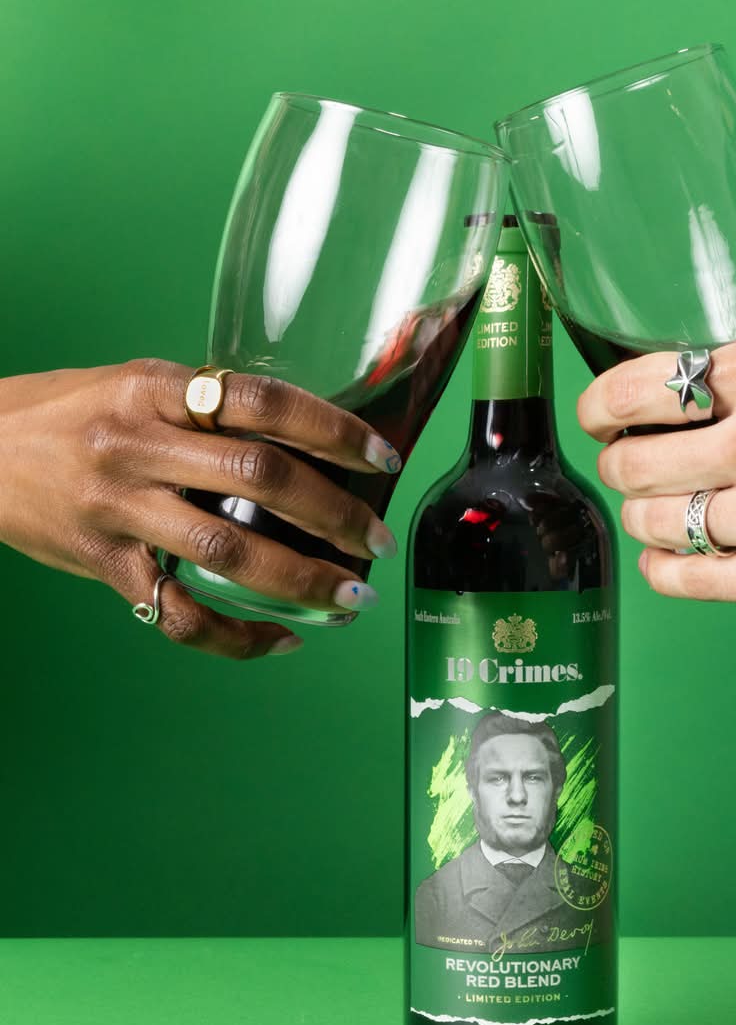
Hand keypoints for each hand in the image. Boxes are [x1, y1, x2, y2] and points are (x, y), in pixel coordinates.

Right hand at [0, 359, 401, 656]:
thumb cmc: (66, 413)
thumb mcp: (134, 383)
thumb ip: (205, 408)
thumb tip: (301, 436)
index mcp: (155, 389)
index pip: (263, 401)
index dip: (333, 430)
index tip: (381, 456)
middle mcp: (138, 446)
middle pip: (258, 476)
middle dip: (334, 512)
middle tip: (377, 540)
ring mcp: (119, 509)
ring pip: (227, 551)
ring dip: (301, 580)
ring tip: (351, 598)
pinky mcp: (104, 565)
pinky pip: (177, 613)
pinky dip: (235, 637)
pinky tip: (280, 641)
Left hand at [577, 329, 735, 615]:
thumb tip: (692, 358)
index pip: (631, 390)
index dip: (598, 409)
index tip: (599, 419)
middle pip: (628, 464)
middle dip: (621, 464)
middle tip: (638, 465)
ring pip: (648, 523)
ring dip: (645, 516)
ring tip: (668, 508)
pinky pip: (680, 579)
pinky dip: (663, 565)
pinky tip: (675, 553)